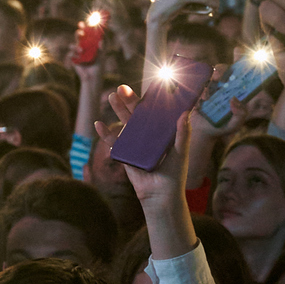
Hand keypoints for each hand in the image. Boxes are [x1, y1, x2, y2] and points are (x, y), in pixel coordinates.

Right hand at [94, 84, 190, 209]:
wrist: (161, 195)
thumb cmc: (175, 174)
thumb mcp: (181, 152)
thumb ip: (183, 134)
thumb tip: (185, 114)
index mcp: (161, 132)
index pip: (154, 112)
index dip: (149, 100)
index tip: (146, 87)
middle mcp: (147, 136)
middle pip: (136, 114)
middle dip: (128, 101)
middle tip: (122, 88)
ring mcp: (134, 144)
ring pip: (123, 123)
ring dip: (116, 110)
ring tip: (111, 97)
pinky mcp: (124, 154)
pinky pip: (113, 142)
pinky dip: (105, 133)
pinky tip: (99, 124)